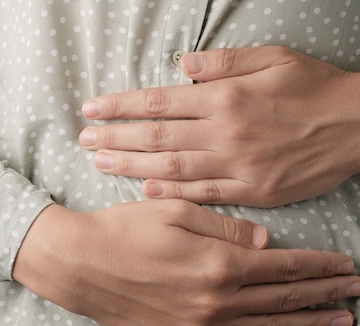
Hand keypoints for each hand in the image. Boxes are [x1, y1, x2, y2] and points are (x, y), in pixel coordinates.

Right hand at [13, 201, 358, 325]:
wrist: (78, 265)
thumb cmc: (123, 230)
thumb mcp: (173, 210)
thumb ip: (224, 226)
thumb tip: (265, 241)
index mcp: (216, 264)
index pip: (283, 267)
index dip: (318, 267)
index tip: (345, 265)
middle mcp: (214, 302)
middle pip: (282, 300)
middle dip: (323, 296)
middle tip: (355, 294)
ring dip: (306, 325)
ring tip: (337, 322)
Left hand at [79, 46, 359, 206]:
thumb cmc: (313, 88)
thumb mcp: (273, 59)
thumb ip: (225, 62)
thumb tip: (183, 66)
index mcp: (226, 98)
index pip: (158, 102)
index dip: (120, 107)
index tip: (91, 110)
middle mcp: (224, 133)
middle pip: (156, 137)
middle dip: (114, 139)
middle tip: (84, 141)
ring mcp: (236, 165)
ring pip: (171, 168)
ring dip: (131, 167)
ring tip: (100, 163)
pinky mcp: (250, 191)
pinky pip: (201, 194)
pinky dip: (170, 193)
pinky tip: (143, 191)